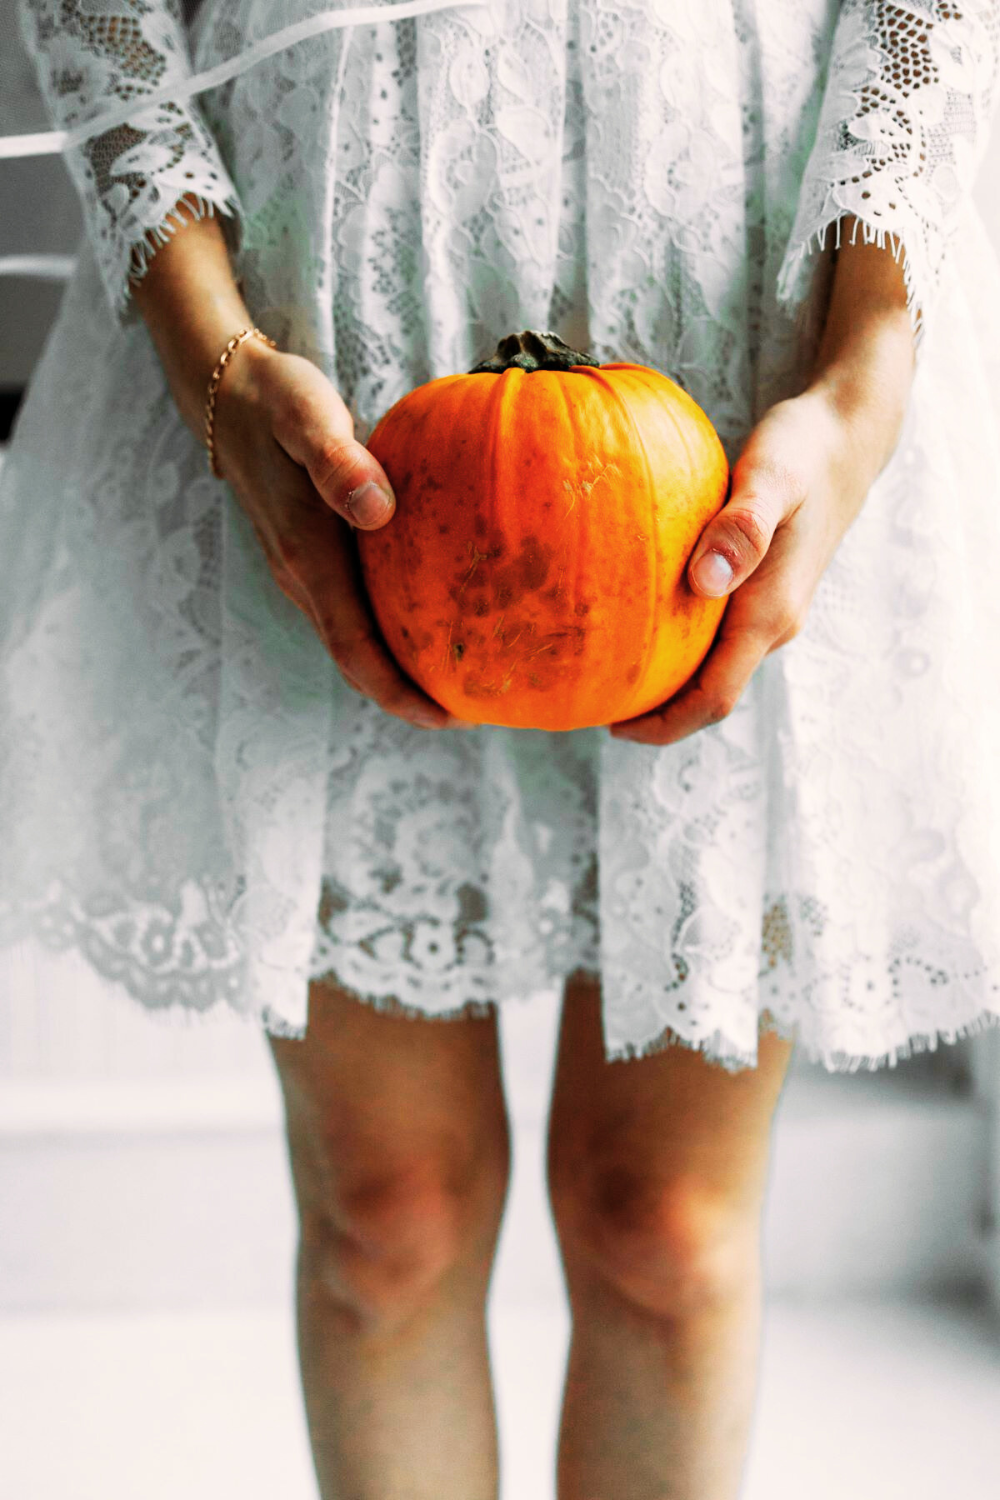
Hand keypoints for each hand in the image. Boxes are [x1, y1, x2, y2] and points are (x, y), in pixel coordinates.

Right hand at [213, 339, 464, 729]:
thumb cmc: (276, 399)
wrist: (229, 392)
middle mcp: (302, 578)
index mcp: (306, 557)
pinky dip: (391, 636)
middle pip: (357, 661)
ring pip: (354, 642)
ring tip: (461, 684)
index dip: (398, 691)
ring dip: (400, 672)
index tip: (447, 718)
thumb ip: (338, 460)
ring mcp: (304, 572)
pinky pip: (355, 614)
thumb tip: (377, 510)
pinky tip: (434, 623)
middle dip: (408, 697)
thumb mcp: (306, 414)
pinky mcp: (313, 558)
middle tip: (473, 713)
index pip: (354, 648)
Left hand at [608, 233, 915, 745]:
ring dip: (663, 682)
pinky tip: (632, 622)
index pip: (716, 696)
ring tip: (603, 673)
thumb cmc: (804, 450)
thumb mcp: (773, 476)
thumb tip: (707, 582)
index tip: (613, 726)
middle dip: (655, 711)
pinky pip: (711, 636)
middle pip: (709, 693)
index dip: (666, 721)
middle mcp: (771, 622)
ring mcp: (767, 609)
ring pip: (711, 667)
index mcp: (770, 612)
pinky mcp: (758, 590)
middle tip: (591, 704)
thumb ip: (744, 528)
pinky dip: (672, 644)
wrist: (845, 436)